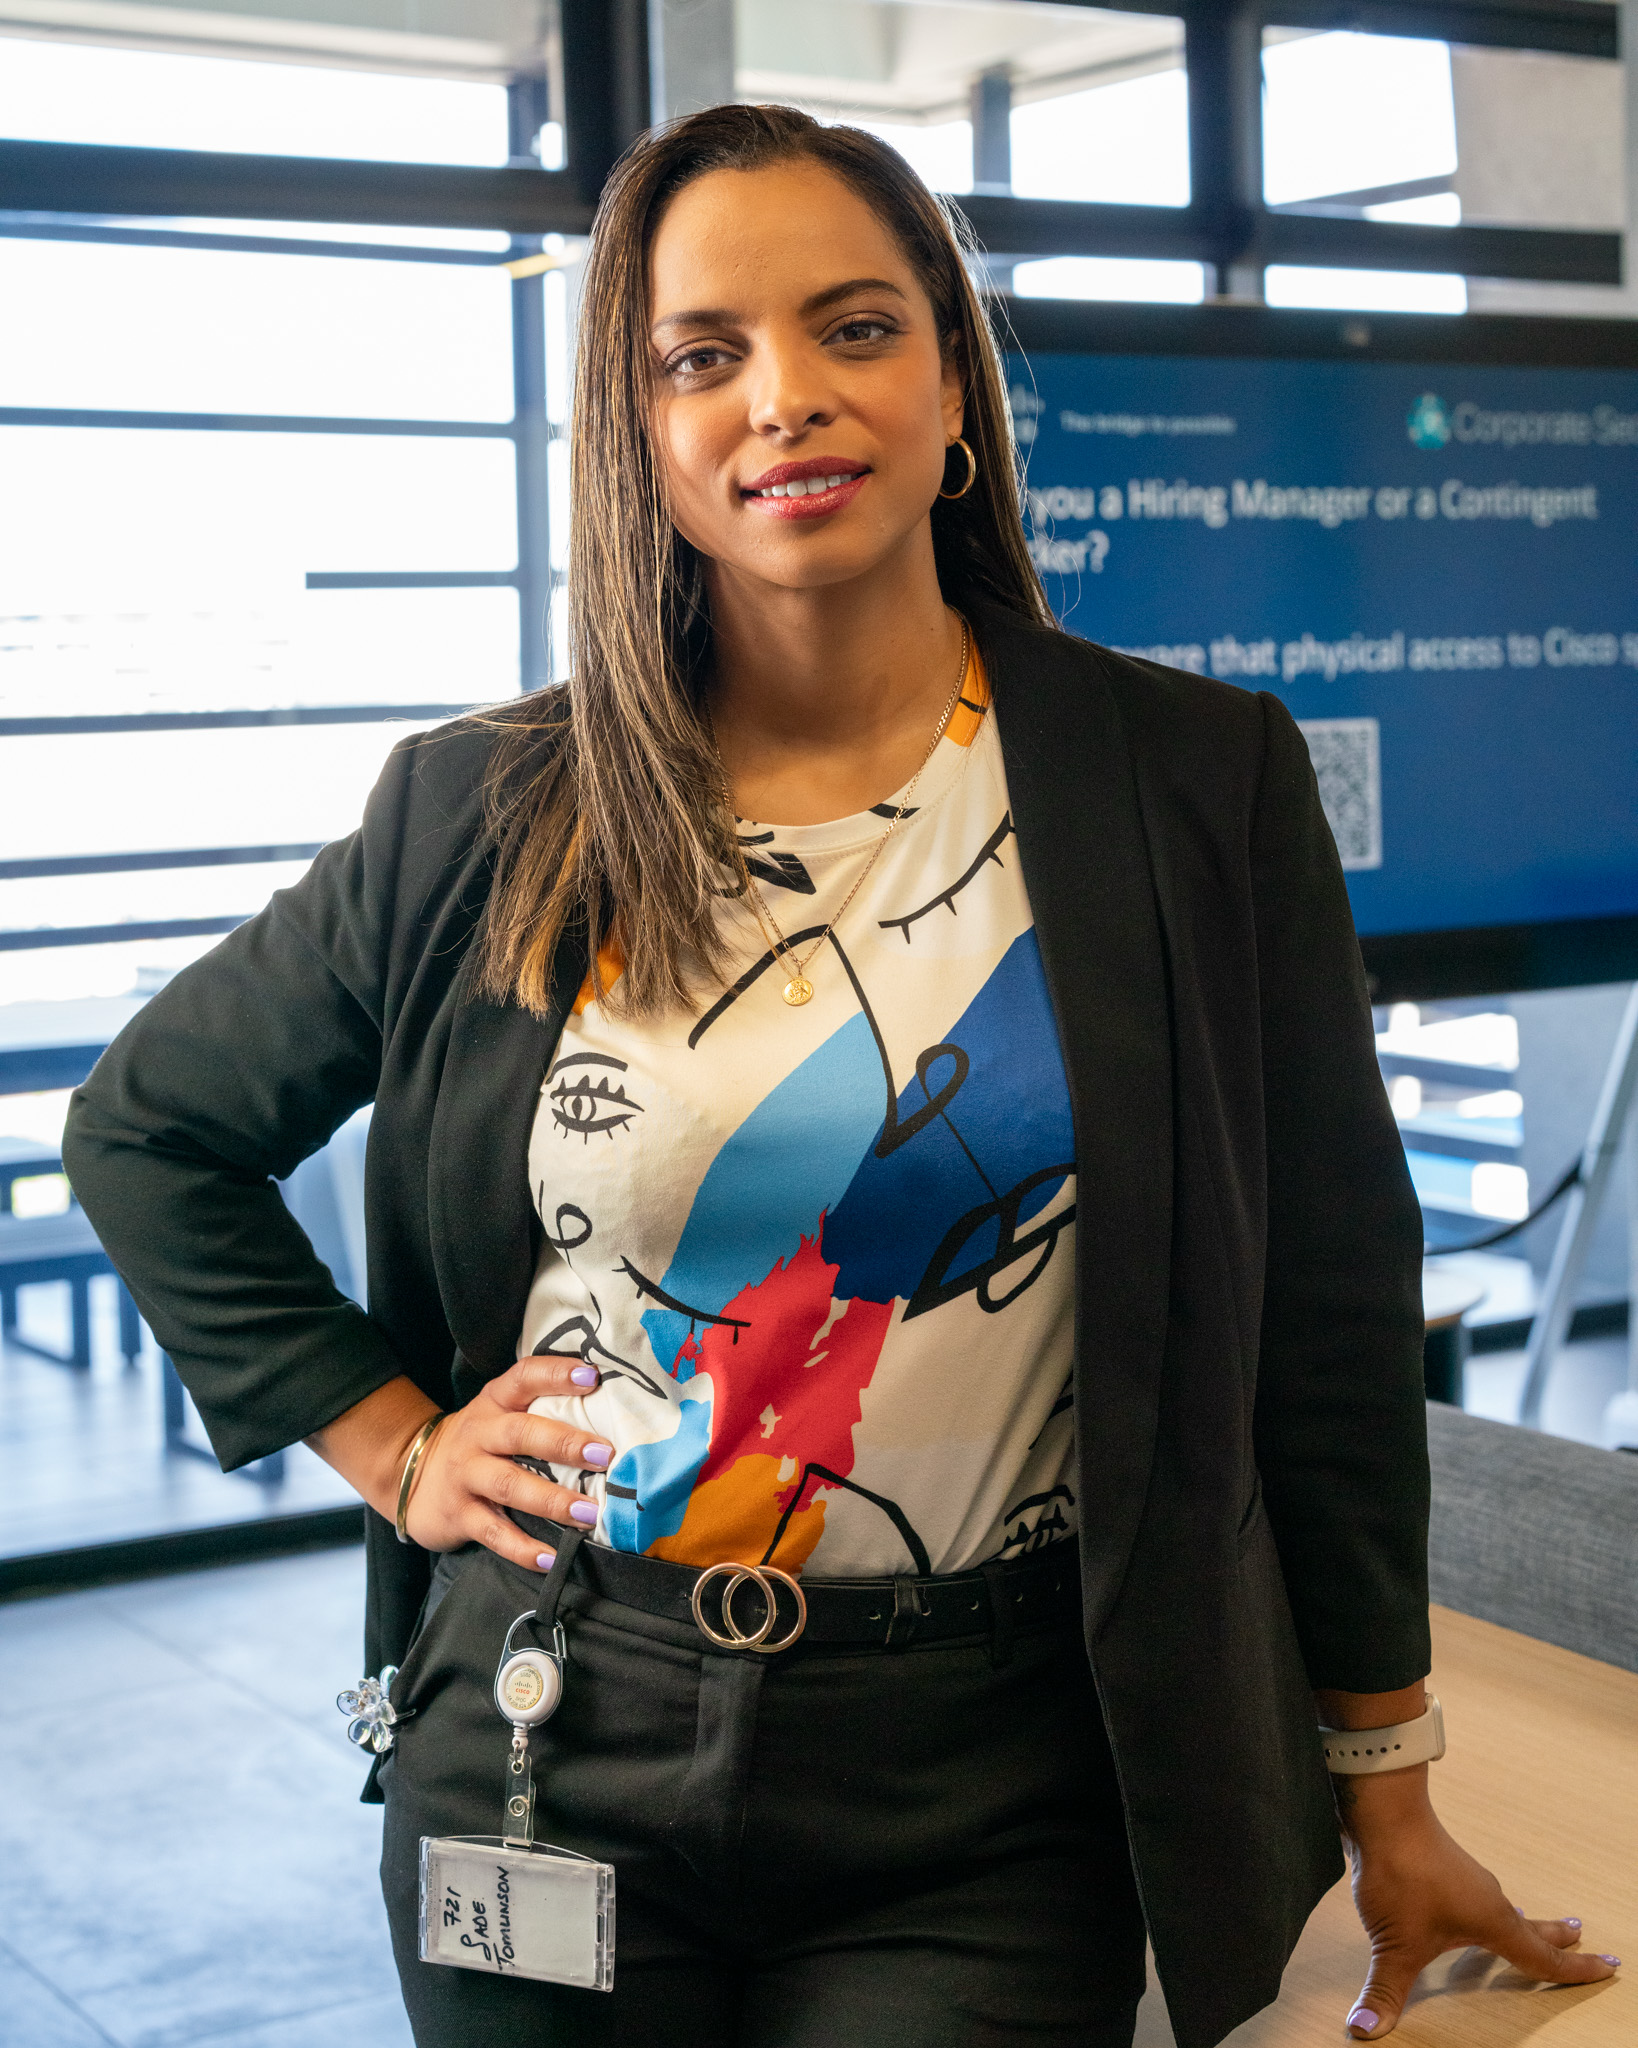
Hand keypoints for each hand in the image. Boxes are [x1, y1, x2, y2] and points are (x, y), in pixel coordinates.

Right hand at [403, 1356, 611, 1570]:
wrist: (411, 1475)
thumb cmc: (479, 1442)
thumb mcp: (498, 1413)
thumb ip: (540, 1409)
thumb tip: (610, 1414)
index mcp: (495, 1402)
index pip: (524, 1378)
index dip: (556, 1375)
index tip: (592, 1377)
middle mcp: (479, 1434)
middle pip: (520, 1433)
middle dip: (564, 1443)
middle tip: (605, 1455)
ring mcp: (467, 1475)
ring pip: (510, 1485)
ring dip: (552, 1501)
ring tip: (589, 1514)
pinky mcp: (459, 1515)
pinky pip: (494, 1533)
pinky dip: (523, 1548)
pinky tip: (551, 1557)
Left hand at [1337, 1771, 1617, 2037]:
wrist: (1381, 1812)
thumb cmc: (1401, 1875)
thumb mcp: (1396, 1945)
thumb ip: (1387, 1990)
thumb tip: (1368, 2030)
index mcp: (1493, 1922)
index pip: (1541, 1958)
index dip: (1575, 1970)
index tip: (1609, 1968)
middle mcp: (1487, 1898)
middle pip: (1531, 1927)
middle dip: (1557, 1941)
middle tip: (1583, 1941)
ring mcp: (1465, 1878)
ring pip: (1503, 1909)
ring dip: (1522, 1922)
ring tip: (1534, 1927)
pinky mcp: (1442, 1865)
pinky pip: (1476, 1896)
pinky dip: (1488, 1909)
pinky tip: (1471, 1908)